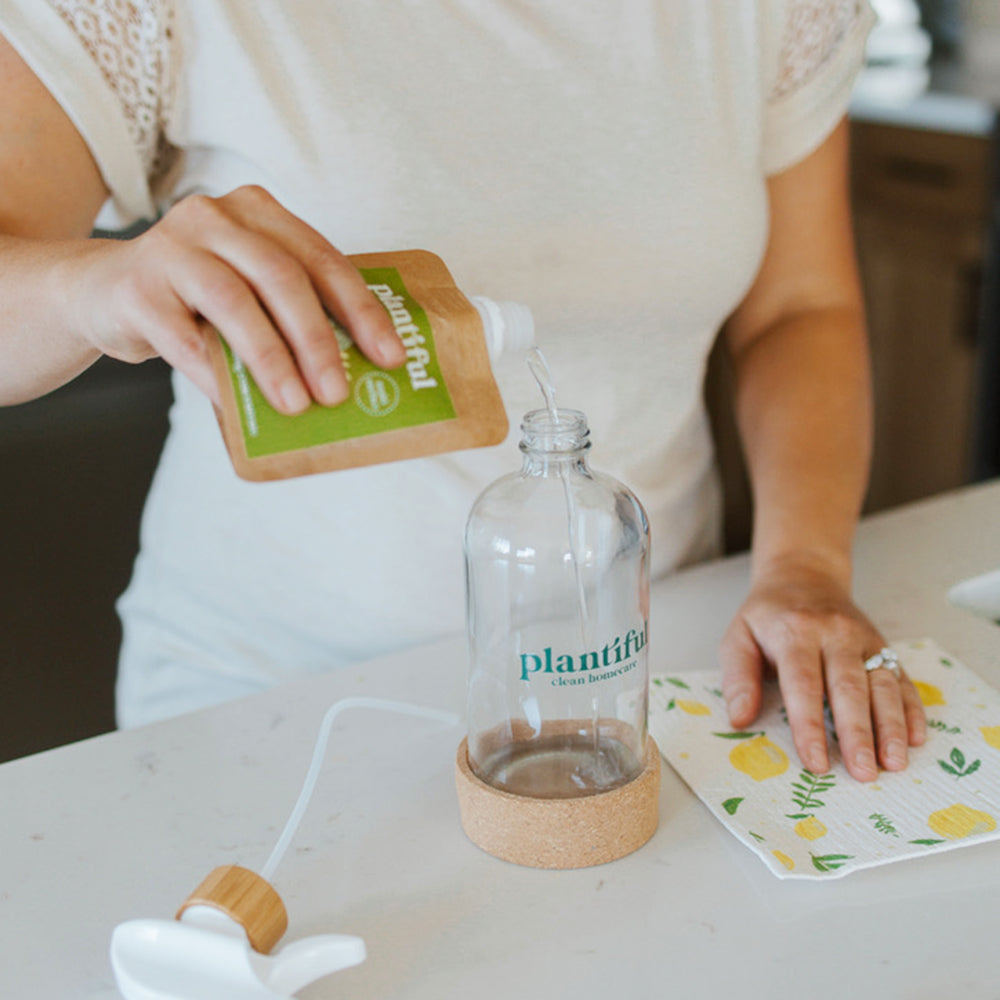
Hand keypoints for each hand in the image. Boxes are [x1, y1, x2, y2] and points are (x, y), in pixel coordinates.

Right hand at [64, 185, 405, 411]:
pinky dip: (217, 378)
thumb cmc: (197, 299)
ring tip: (297, 405)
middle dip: (318, 339)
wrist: (103, 292)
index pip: (322, 258)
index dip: (361, 309)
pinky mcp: (136, 289)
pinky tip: (239, 408)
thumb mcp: (248, 289)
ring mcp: (171, 247)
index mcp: (258, 214)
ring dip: (272, 360)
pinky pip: (185, 340)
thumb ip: (291, 312)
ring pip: (234, 303)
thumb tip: (355, 376)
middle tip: (339, 392)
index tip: (390, 356)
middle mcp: (215, 218)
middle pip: (281, 276)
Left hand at [719, 556, 925, 781]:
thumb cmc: (768, 616)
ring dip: (891, 726)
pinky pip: (902, 678)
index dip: (810, 725)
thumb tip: (739, 719)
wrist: (804, 575)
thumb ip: (737, 678)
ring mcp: (864, 639)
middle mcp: (834, 634)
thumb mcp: (739, 637)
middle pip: (849, 688)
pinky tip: (915, 738)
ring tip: (893, 763)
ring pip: (882, 684)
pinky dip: (911, 709)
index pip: (803, 684)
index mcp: (795, 632)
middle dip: (857, 733)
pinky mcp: (883, 645)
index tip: (816, 761)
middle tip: (863, 773)